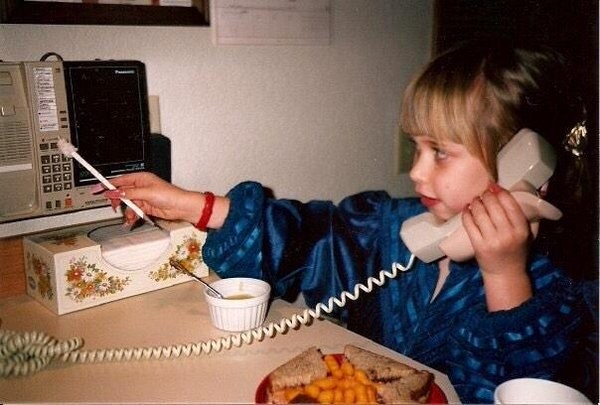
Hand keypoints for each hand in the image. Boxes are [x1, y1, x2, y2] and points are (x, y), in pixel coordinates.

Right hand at [95, 172, 226, 227]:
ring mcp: (142, 197)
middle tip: (114, 206)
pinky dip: (132, 216)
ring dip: (126, 211)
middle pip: (121, 193)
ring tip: (129, 216)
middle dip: (117, 200)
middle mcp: (140, 187)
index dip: (107, 184)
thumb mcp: (146, 193)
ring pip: (127, 204)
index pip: (120, 180)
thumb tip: (115, 193)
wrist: (181, 207)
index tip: (97, 188)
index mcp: (140, 178)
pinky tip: (132, 220)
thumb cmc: (170, 195)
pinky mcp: (145, 207)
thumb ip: (129, 194)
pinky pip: (133, 211)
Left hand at [461, 184, 532, 309]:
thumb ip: (521, 217)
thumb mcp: (526, 235)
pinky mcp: (478, 245)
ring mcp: (491, 240)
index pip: (510, 204)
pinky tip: (466, 209)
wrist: (505, 273)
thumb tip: (508, 193)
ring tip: (475, 200)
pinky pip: (469, 224)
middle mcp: (507, 234)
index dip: (500, 192)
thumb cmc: (516, 251)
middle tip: (483, 193)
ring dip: (476, 203)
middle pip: (493, 206)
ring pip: (480, 213)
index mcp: (521, 230)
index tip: (494, 186)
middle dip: (486, 195)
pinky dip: (466, 214)